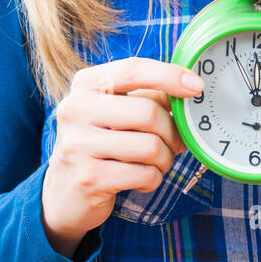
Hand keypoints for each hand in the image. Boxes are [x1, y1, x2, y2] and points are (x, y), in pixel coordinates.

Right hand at [41, 58, 202, 256]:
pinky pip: (145, 174)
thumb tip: (188, 89)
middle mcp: (75, 109)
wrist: (63, 191)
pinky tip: (140, 180)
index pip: (132, 70)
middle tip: (175, 143)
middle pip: (148, 112)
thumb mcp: (115, 112)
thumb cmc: (100, 144)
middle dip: (172, 132)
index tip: (197, 86)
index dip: (169, 75)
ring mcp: (78, 145)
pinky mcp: (89, 178)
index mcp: (85, 85)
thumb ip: (146, 96)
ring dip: (165, 159)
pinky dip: (153, 180)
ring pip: (151, 146)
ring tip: (155, 163)